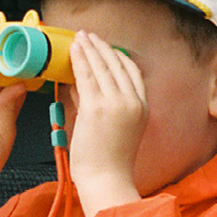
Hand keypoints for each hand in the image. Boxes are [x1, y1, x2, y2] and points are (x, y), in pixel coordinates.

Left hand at [64, 31, 144, 213]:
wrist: (106, 180)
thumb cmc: (107, 164)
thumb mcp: (114, 129)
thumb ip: (99, 105)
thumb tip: (79, 86)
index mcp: (142, 108)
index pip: (132, 73)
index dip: (118, 56)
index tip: (105, 47)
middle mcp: (133, 102)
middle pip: (118, 65)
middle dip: (102, 47)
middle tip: (89, 36)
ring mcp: (116, 103)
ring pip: (102, 67)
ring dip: (90, 48)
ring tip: (79, 37)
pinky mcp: (97, 107)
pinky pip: (87, 75)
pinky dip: (80, 59)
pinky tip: (74, 49)